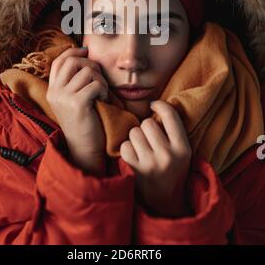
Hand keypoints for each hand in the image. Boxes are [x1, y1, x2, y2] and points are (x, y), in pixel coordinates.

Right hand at [46, 46, 108, 175]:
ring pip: (87, 71)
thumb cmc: (83, 122)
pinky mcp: (77, 103)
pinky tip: (102, 101)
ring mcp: (64, 97)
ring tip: (101, 93)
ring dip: (100, 80)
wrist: (84, 148)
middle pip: (73, 61)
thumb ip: (73, 81)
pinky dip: (103, 90)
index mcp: (51, 90)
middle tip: (99, 79)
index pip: (58, 61)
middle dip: (91, 65)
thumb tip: (85, 55)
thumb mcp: (72, 100)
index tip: (86, 51)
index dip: (73, 52)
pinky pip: (95, 84)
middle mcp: (54, 92)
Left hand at [120, 100, 191, 217]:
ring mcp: (150, 164)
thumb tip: (156, 104)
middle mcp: (168, 156)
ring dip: (135, 139)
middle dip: (146, 128)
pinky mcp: (134, 171)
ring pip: (134, 133)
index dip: (160, 105)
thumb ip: (172, 131)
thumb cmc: (171, 170)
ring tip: (142, 150)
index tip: (154, 106)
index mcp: (183, 148)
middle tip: (149, 139)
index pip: (170, 115)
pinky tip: (134, 158)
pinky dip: (126, 150)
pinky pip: (124, 146)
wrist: (164, 204)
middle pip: (148, 123)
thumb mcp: (181, 152)